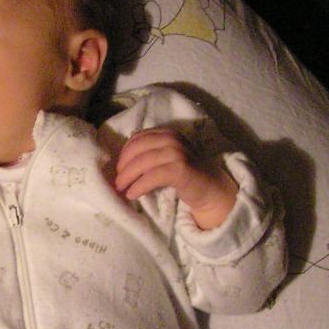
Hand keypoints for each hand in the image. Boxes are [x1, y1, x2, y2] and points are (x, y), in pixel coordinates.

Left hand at [114, 127, 236, 228]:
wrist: (211, 188)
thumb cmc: (186, 174)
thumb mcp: (167, 157)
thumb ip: (150, 152)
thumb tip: (123, 159)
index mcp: (167, 134)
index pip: (137, 138)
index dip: (124, 154)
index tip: (119, 169)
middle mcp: (172, 139)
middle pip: (137, 149)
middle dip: (122, 167)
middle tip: (117, 182)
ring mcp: (177, 153)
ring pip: (142, 162)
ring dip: (127, 177)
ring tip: (121, 189)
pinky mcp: (180, 169)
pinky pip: (152, 177)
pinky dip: (138, 186)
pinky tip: (132, 194)